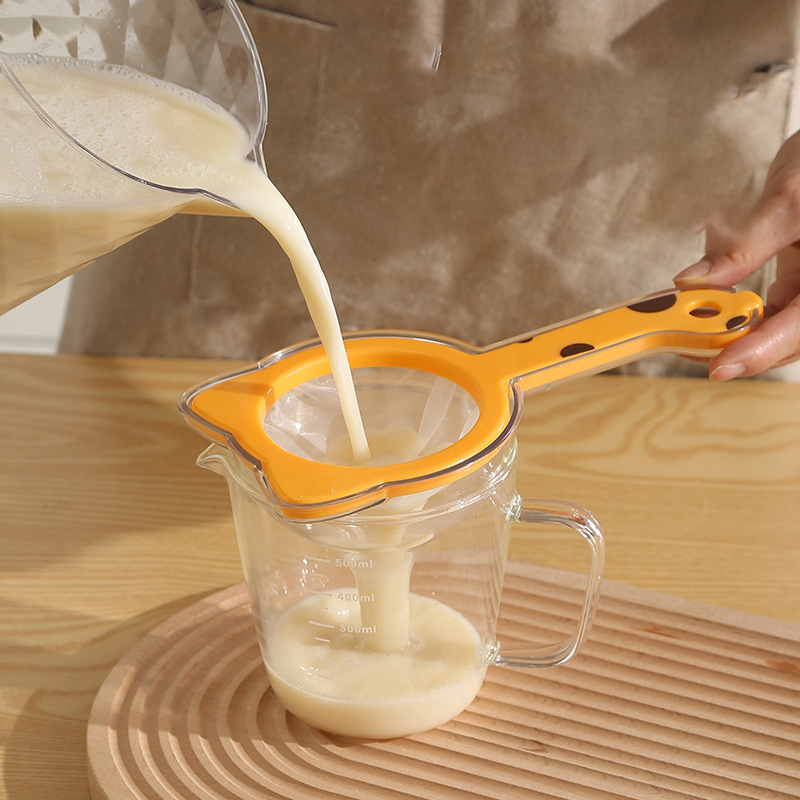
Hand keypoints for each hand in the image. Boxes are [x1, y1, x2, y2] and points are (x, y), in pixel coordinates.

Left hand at [673, 129, 799, 379]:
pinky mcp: (797, 285)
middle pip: (784, 341)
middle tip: (681, 343)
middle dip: (732, 345)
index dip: (757, 351)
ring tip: (681, 325)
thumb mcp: (788, 199)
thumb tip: (693, 282)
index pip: (798, 329)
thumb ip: (743, 245)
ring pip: (771, 331)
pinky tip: (701, 308)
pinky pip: (765, 312)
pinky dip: (731, 312)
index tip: (718, 366)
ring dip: (726, 331)